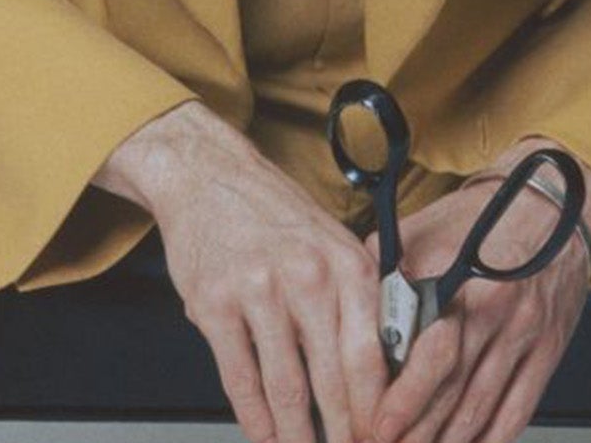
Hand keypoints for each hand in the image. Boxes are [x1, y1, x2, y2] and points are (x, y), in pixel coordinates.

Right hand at [97, 103, 390, 442]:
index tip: (382, 440)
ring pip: (286, 388)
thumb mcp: (334, 244)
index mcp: (347, 264)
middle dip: (345, 434)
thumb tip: (383, 376)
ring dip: (298, 436)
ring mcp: (258, 290)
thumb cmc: (275, 214)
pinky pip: (240, 378)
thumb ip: (358, 303)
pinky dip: (255, 419)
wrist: (208, 174)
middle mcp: (307, 277)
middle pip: (333, 381)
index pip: (371, 358)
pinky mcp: (214, 304)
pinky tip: (264, 436)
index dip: (377, 413)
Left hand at [363, 173, 590, 442]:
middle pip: (448, 392)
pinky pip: (517, 410)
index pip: (421, 356)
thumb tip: (347, 313)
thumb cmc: (480, 217)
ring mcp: (523, 334)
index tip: (372, 427)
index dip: (397, 401)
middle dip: (413, 433)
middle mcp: (490, 309)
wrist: (553, 202)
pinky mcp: (547, 351)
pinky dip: (490, 439)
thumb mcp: (421, 229)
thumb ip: (382, 273)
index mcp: (454, 277)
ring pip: (479, 409)